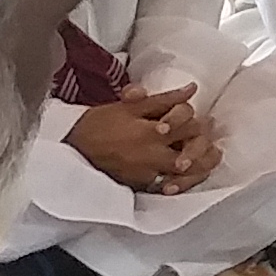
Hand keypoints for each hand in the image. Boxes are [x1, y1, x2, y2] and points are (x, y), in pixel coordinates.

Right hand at [69, 85, 213, 194]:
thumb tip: (192, 88)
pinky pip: (167, 187)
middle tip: (203, 141)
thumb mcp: (131, 106)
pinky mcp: (139, 184)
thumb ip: (165, 99)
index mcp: (151, 131)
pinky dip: (178, 182)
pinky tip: (182, 176)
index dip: (195, 122)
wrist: (72, 144)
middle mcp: (152, 154)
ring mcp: (147, 172)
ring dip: (196, 167)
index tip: (193, 121)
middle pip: (192, 151)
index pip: (189, 126)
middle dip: (200, 145)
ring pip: (185, 174)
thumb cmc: (101, 122)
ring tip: (200, 160)